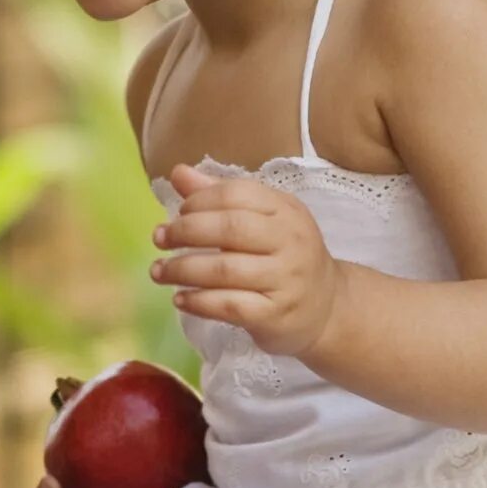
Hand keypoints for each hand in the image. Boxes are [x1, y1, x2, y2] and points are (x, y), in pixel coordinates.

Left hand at [151, 163, 343, 356]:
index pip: (235, 194)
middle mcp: (291, 242)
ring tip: (159, 271)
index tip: (177, 213)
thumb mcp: (260, 217)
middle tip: (159, 239)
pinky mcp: (277, 315)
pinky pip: (230, 306)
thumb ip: (217, 194)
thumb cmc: (282, 254)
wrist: (327, 308)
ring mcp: (286, 280)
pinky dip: (198, 302)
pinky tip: (180, 298)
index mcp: (285, 210)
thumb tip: (177, 172)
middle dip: (184, 232)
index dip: (198, 201)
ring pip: (224, 270)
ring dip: (181, 270)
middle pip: (228, 229)